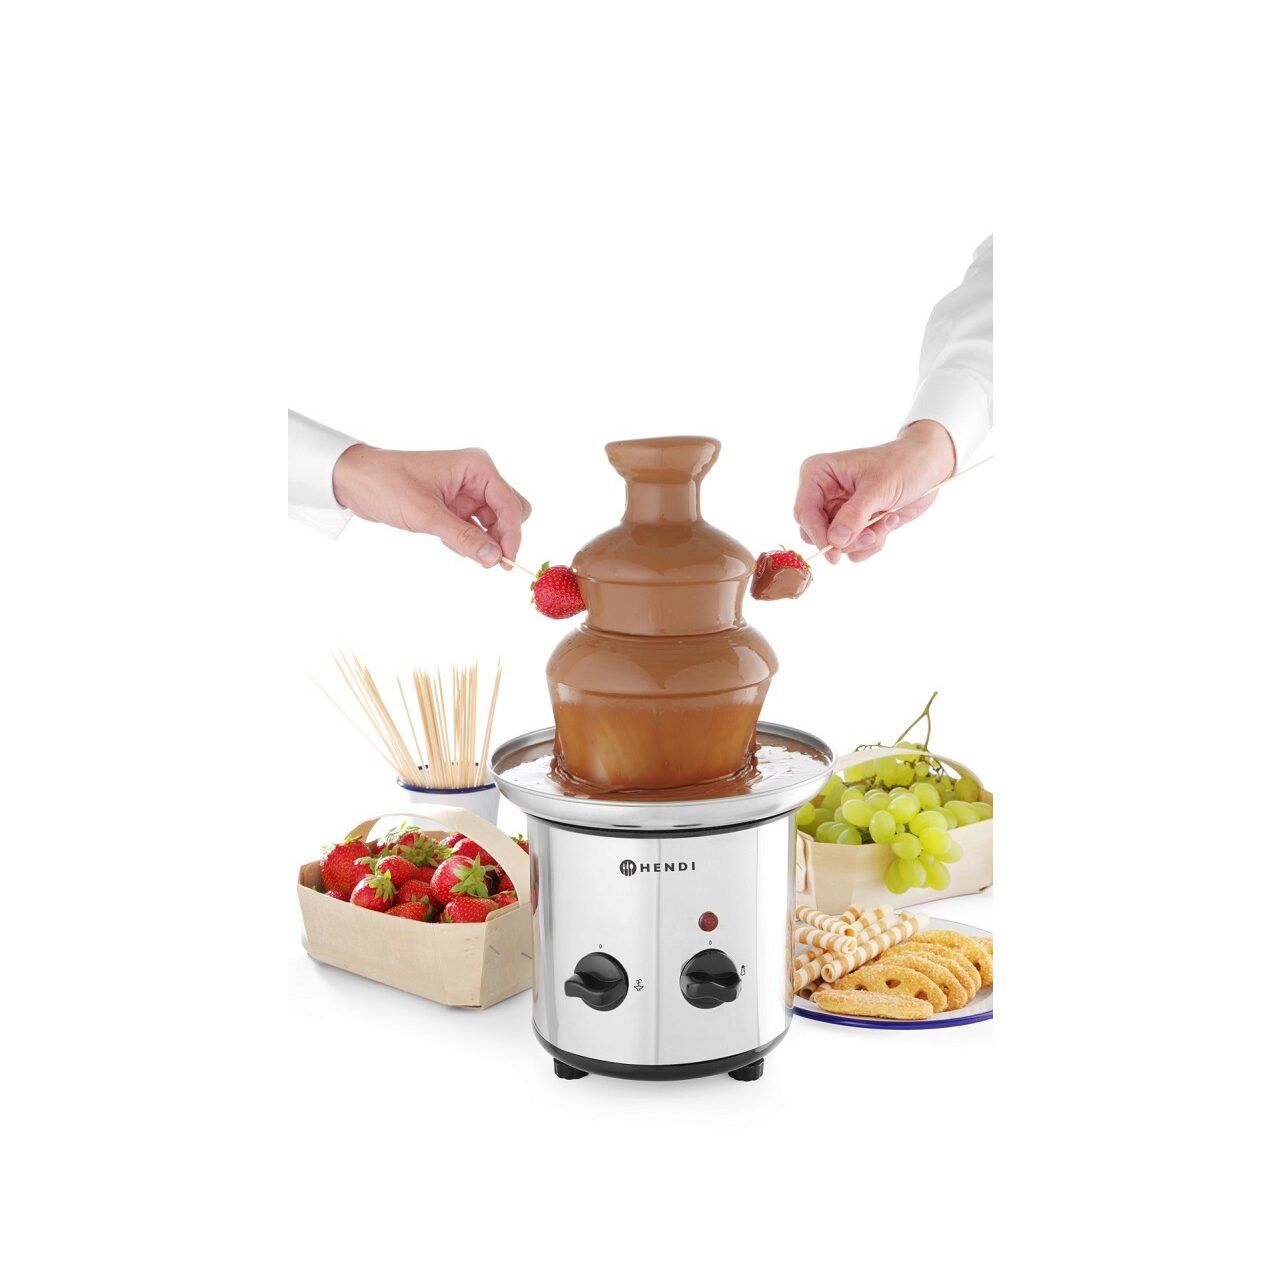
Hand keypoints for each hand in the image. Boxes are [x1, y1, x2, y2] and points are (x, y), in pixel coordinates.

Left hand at [332, 445, 531, 567]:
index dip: (512, 534)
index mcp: (476, 467)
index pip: (509, 504)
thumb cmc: (386, 484)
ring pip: (494, 524)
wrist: (354, 480)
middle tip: (487, 558)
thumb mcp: (425, 514)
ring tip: (458, 548)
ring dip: (483, 541)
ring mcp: (467, 492)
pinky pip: (475, 529)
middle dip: (502, 537)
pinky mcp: (455, 506)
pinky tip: (449, 543)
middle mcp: (476, 477)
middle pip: (509, 512)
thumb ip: (462, 537)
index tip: (506, 562)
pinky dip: (469, 541)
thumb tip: (494, 558)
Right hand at [794, 420, 954, 563]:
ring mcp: (838, 510)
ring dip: (863, 540)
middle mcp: (823, 493)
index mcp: (819, 474)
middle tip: (871, 534)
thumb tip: (834, 541)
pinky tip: (889, 521)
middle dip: (844, 539)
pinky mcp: (853, 524)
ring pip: (835, 544)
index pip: (805, 512)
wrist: (929, 468)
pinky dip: (872, 543)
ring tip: (886, 521)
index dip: (817, 534)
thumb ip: (854, 515)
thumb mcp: (879, 488)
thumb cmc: (903, 465)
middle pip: (814, 532)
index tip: (834, 552)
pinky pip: (852, 549)